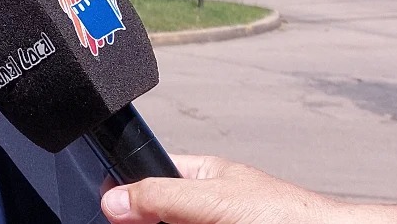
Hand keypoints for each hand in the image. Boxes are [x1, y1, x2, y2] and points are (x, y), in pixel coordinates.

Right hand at [99, 155, 341, 223]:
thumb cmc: (289, 215)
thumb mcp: (215, 200)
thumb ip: (163, 196)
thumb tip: (114, 200)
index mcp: (202, 178)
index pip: (149, 176)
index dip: (125, 193)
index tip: (107, 212)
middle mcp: (204, 207)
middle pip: (155, 216)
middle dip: (140, 223)